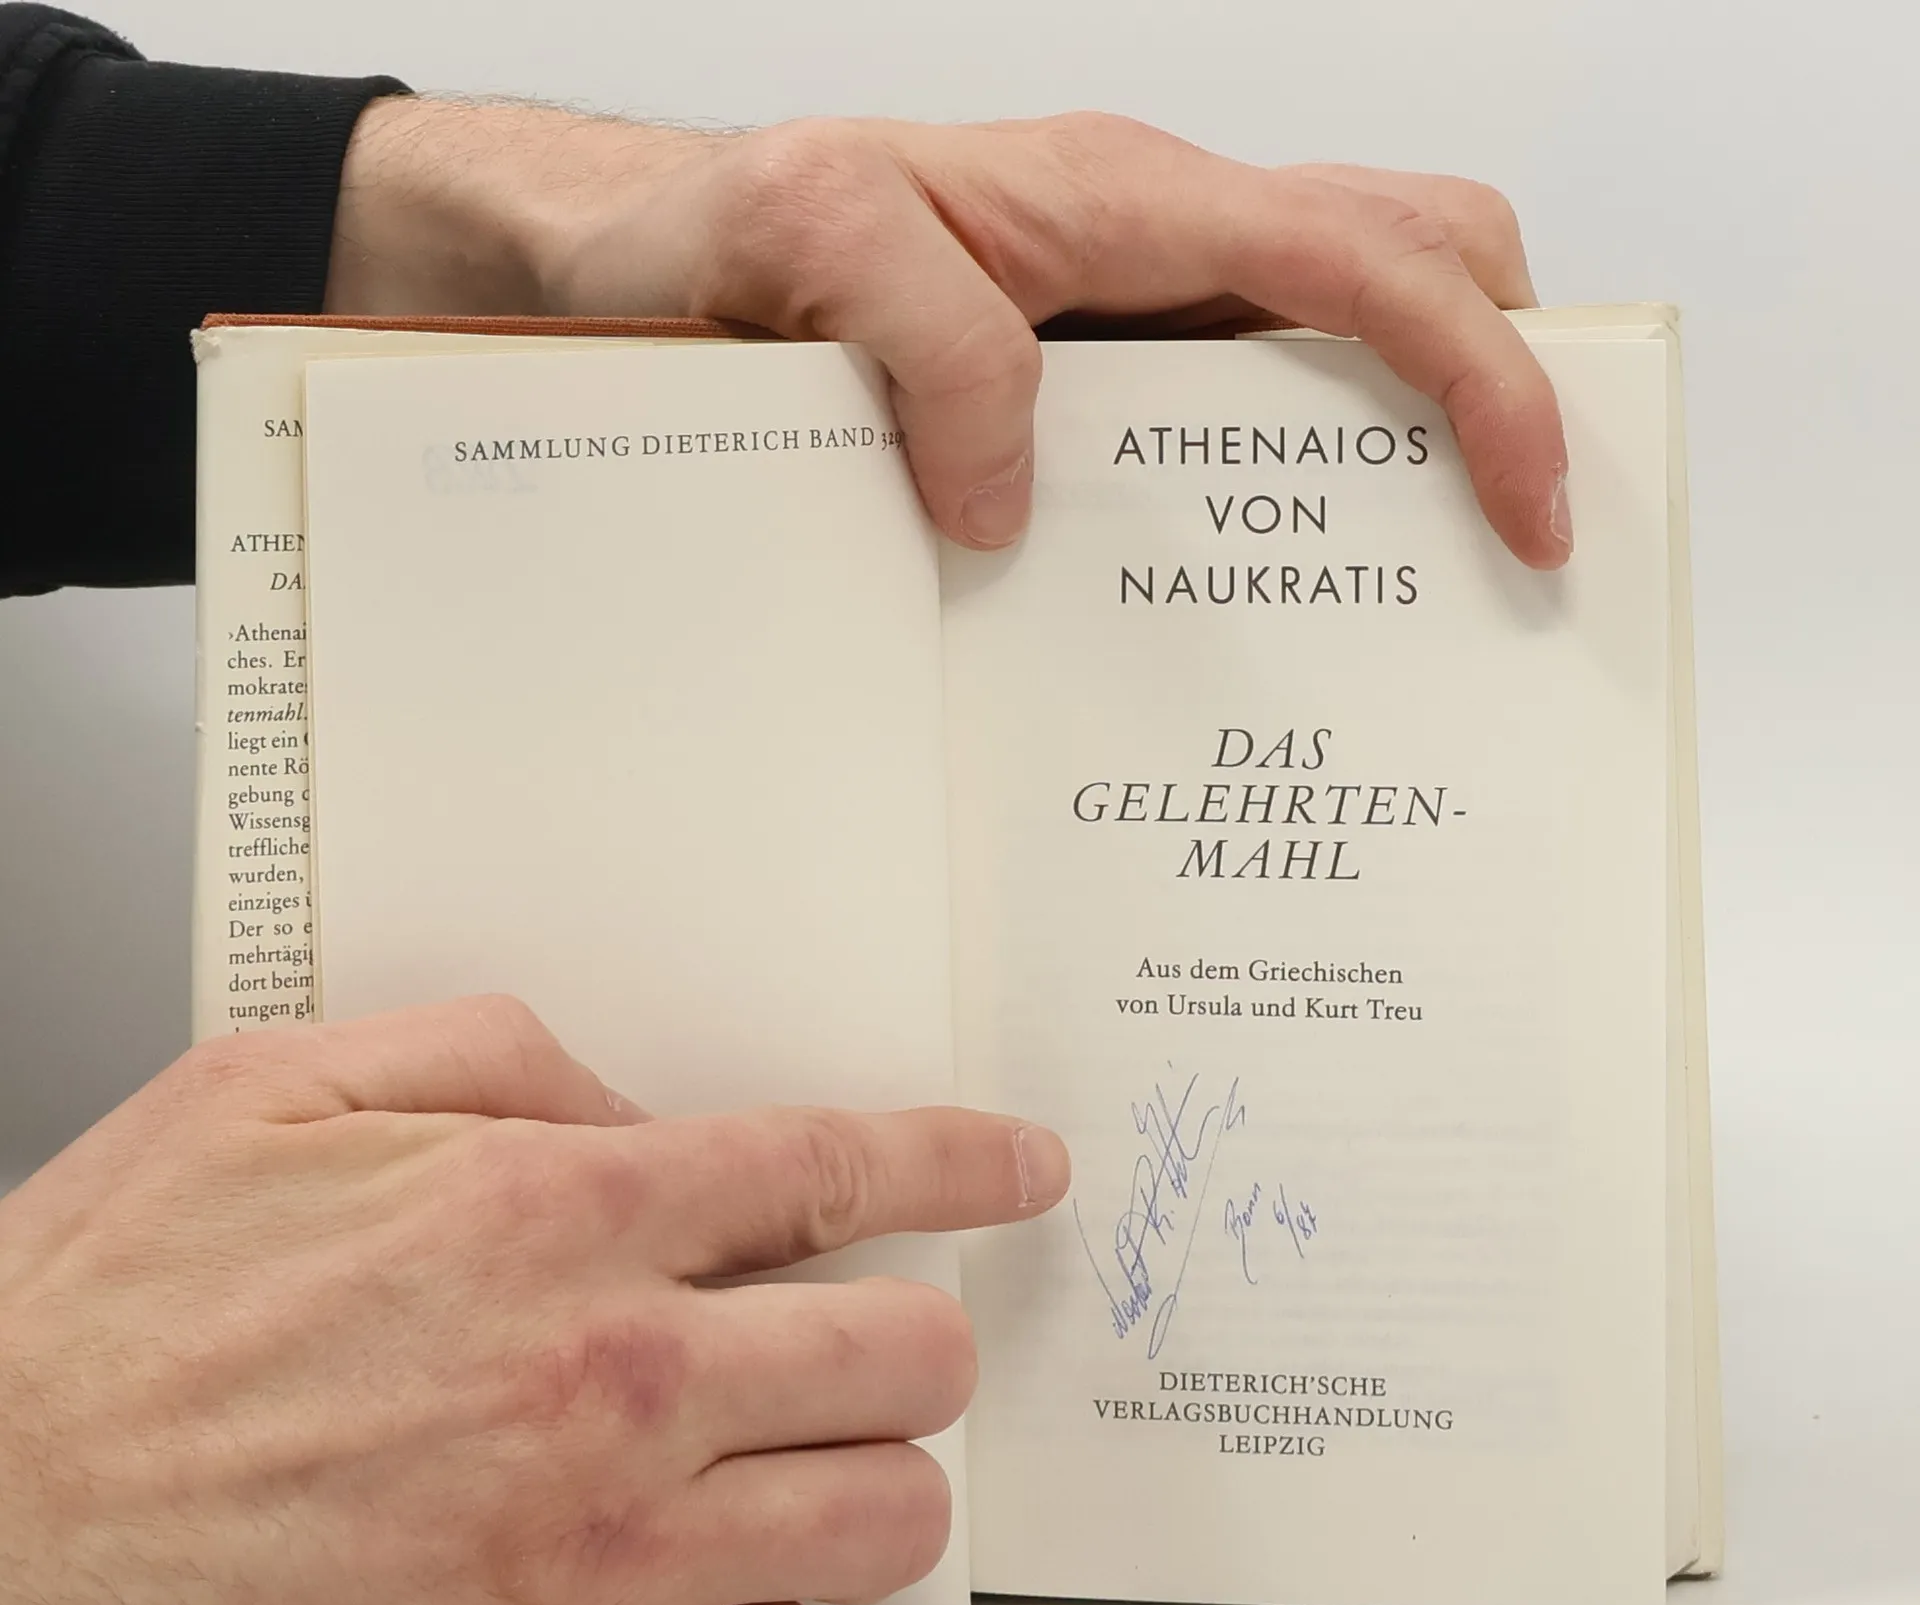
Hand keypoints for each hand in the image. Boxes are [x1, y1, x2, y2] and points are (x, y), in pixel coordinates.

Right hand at [0, 997, 1067, 1604]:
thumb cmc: (108, 1318)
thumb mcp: (279, 1088)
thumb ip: (495, 1059)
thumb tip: (636, 1106)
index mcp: (550, 1219)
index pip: (840, 1167)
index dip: (964, 1157)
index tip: (1022, 1165)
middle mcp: (604, 1384)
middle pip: (912, 1354)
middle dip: (918, 1329)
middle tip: (874, 1328)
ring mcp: (593, 1554)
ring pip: (886, 1520)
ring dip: (872, 1475)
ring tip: (805, 1451)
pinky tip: (717, 1577)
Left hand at [327, 106, 1570, 565]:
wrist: (615, 262)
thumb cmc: (698, 234)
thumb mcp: (800, 240)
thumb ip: (931, 337)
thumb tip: (1022, 493)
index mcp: (1120, 202)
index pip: (1373, 261)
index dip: (1484, 382)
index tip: (1534, 515)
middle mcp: (1143, 253)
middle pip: (1408, 268)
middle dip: (1496, 392)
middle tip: (1502, 558)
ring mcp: (1116, 327)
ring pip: (1327, 360)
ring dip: (1391, 466)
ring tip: (1394, 623)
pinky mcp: (1070, 398)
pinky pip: (1214, 438)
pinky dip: (1266, 514)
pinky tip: (1236, 618)